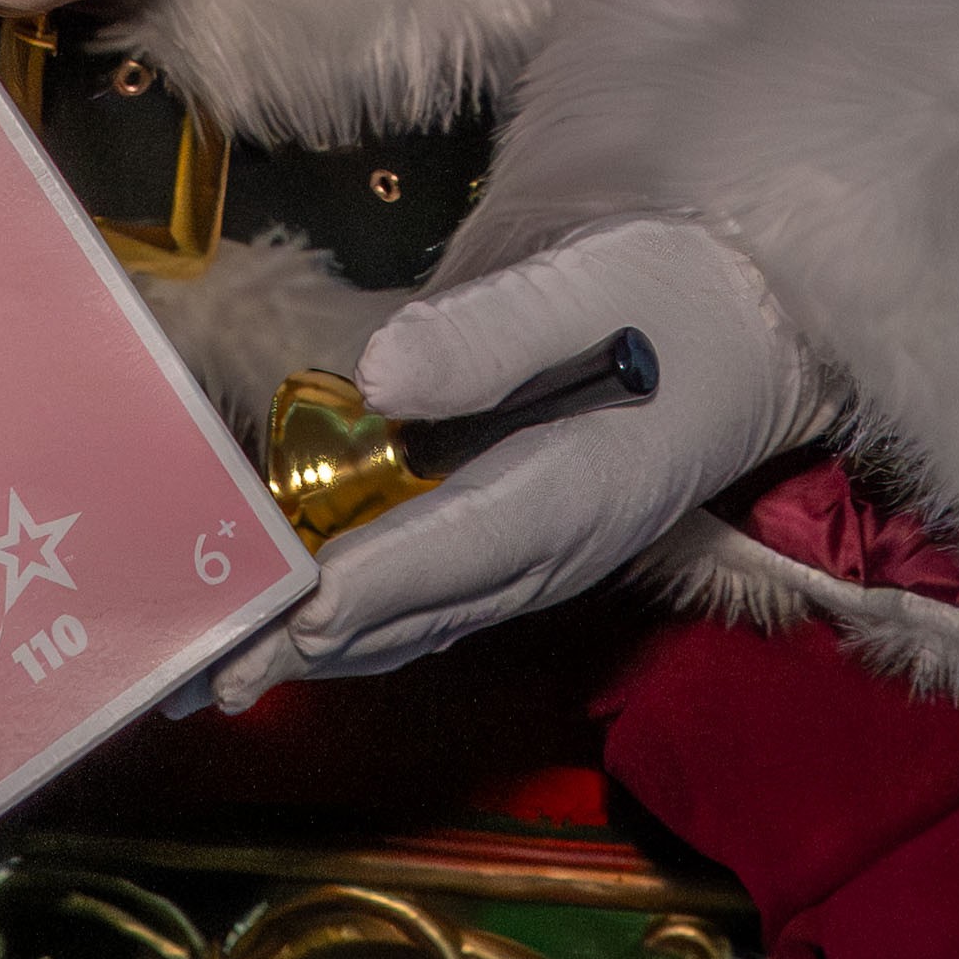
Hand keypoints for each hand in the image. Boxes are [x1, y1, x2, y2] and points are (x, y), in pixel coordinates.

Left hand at [194, 216, 826, 710]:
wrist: (759, 337)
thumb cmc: (676, 293)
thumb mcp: (595, 280)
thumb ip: (491, 329)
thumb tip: (379, 374)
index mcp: (575, 490)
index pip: (449, 549)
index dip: (358, 587)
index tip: (280, 617)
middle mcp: (551, 552)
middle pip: (412, 612)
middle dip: (302, 648)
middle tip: (199, 678)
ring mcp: (536, 563)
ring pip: (412, 623)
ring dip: (313, 653)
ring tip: (212, 678)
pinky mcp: (520, 551)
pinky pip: (426, 605)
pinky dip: (351, 627)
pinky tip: (289, 634)